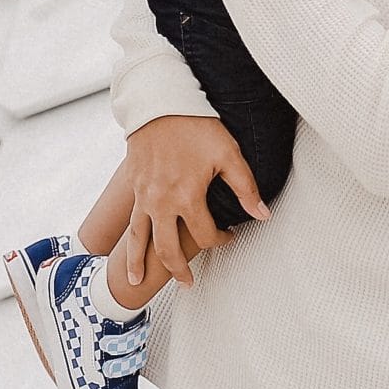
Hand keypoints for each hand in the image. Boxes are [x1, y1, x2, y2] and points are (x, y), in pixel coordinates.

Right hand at [121, 114, 266, 286]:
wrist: (160, 104)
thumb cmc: (197, 127)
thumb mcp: (228, 154)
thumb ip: (245, 188)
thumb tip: (262, 215)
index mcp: (187, 197)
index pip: (205, 234)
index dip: (220, 240)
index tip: (228, 235)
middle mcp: (162, 203)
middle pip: (168, 249)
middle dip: (178, 270)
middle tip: (188, 284)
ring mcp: (144, 197)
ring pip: (141, 240)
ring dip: (141, 264)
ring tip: (138, 284)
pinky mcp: (134, 188)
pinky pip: (130, 222)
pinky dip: (128, 242)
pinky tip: (126, 253)